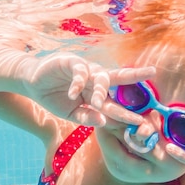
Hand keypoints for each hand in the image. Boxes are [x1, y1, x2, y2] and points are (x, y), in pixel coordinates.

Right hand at [26, 53, 155, 126]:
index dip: (127, 112)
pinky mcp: (70, 62)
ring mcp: (84, 70)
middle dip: (134, 76)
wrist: (32, 84)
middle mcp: (94, 79)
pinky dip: (77, 83)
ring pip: (100, 77)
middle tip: (151, 72)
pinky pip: (79, 71)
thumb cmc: (54, 98)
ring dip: (100, 91)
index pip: (115, 103)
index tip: (140, 122)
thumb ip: (86, 117)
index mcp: (96, 93)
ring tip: (97, 103)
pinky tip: (72, 93)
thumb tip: (102, 122)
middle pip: (117, 77)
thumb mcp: (71, 113)